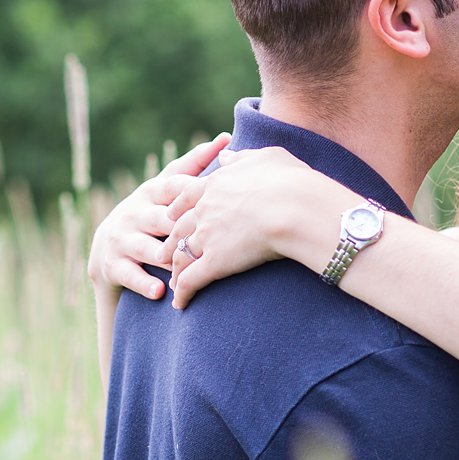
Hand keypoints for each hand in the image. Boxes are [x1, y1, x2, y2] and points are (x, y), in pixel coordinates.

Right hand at [86, 134, 230, 300]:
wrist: (107, 248)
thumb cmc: (150, 213)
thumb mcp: (165, 190)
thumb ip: (192, 166)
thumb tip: (225, 137)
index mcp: (151, 192)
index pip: (173, 186)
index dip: (192, 189)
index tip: (216, 191)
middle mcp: (135, 212)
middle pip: (162, 219)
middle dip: (183, 228)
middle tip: (209, 236)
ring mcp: (122, 239)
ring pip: (149, 248)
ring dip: (168, 259)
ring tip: (187, 269)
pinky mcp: (113, 264)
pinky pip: (130, 274)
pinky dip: (145, 283)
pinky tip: (160, 291)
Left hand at [162, 146, 341, 308]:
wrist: (294, 206)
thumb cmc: (289, 180)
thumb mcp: (265, 157)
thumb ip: (240, 157)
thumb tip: (225, 154)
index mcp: (214, 184)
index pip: (186, 197)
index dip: (177, 209)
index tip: (171, 217)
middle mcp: (204, 210)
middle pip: (178, 228)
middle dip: (170, 242)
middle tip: (164, 254)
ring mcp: (206, 237)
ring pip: (180, 256)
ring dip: (175, 270)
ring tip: (172, 281)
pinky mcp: (214, 263)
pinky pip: (191, 281)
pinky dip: (182, 293)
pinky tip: (180, 304)